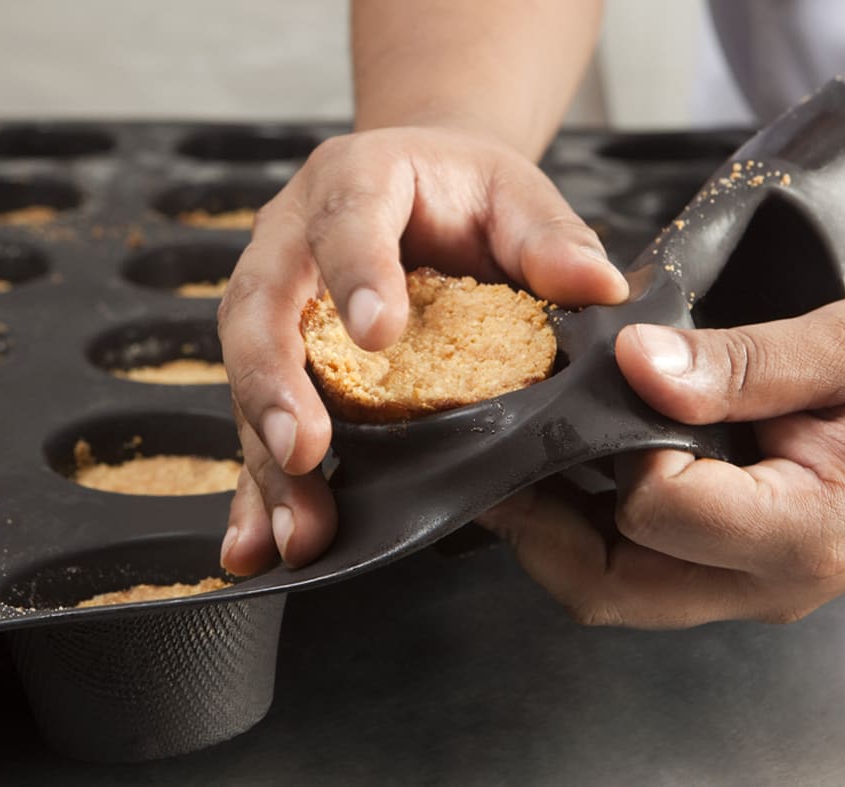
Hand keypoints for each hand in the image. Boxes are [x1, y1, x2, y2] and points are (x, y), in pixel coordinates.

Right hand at [217, 126, 628, 573]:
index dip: (355, 273)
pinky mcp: (275, 358)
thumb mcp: (516, 196)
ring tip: (295, 529)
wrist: (424, 187)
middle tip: (305, 451)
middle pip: (261, 306)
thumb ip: (550, 237)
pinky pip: (255, 421)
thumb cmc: (467, 194)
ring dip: (265, 457)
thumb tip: (597, 287)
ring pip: (246, 374)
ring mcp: (275, 300)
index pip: (346, 220)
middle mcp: (293, 238)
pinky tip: (257, 546)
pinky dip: (256, 488)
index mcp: (356, 181)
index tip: (379, 335)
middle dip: (274, 384)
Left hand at [476, 295, 844, 627]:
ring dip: (562, 538)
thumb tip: (633, 365)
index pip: (655, 509)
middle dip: (540, 529)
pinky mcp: (754, 571)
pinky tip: (587, 475)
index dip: (616, 446)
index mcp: (805, 529)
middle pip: (614, 587)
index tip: (616, 386)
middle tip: (500, 459)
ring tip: (529, 466)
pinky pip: (656, 574)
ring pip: (624, 592)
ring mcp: (762, 587)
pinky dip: (605, 534)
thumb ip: (738, 363)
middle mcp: (774, 581)